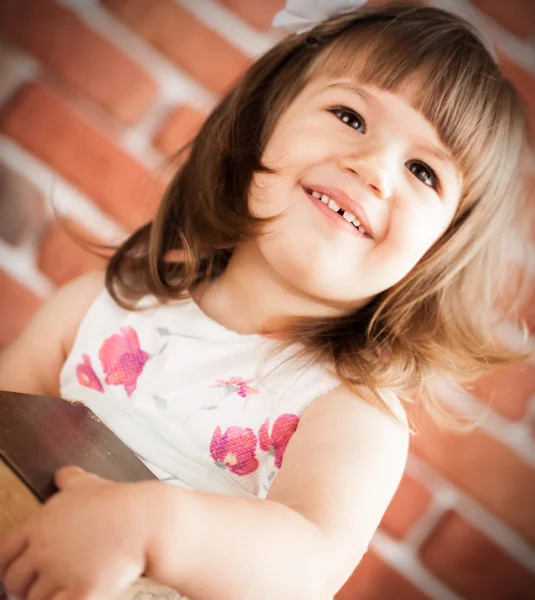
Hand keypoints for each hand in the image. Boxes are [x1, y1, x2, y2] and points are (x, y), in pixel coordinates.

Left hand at [0, 466, 151, 599]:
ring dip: (43, 597)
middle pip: (15, 580)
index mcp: (40, 524)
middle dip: (23, 585)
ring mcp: (61, 573)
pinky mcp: (80, 592)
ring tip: (55, 591)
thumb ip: (69, 480)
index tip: (11, 568)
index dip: (6, 563)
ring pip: (35, 599)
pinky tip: (69, 597)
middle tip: (33, 585)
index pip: (4, 551)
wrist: (147, 521)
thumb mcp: (89, 484)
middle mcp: (44, 550)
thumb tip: (62, 475)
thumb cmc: (120, 503)